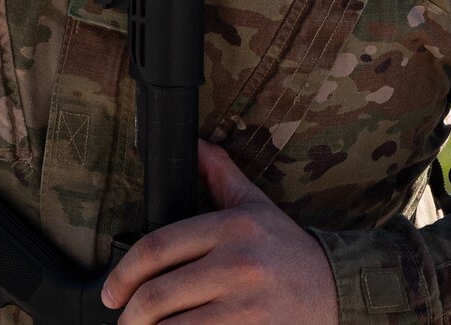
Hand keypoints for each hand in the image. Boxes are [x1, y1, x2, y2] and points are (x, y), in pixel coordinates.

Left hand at [101, 141, 337, 324]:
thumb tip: (195, 144)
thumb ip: (221, 174)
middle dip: (129, 317)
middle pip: (156, 296)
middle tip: (125, 322)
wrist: (339, 289)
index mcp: (232, 226)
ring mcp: (247, 305)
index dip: (122, 274)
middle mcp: (238, 264)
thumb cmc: (289, 251)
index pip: (156, 248)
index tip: (112, 293)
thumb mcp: (257, 206)